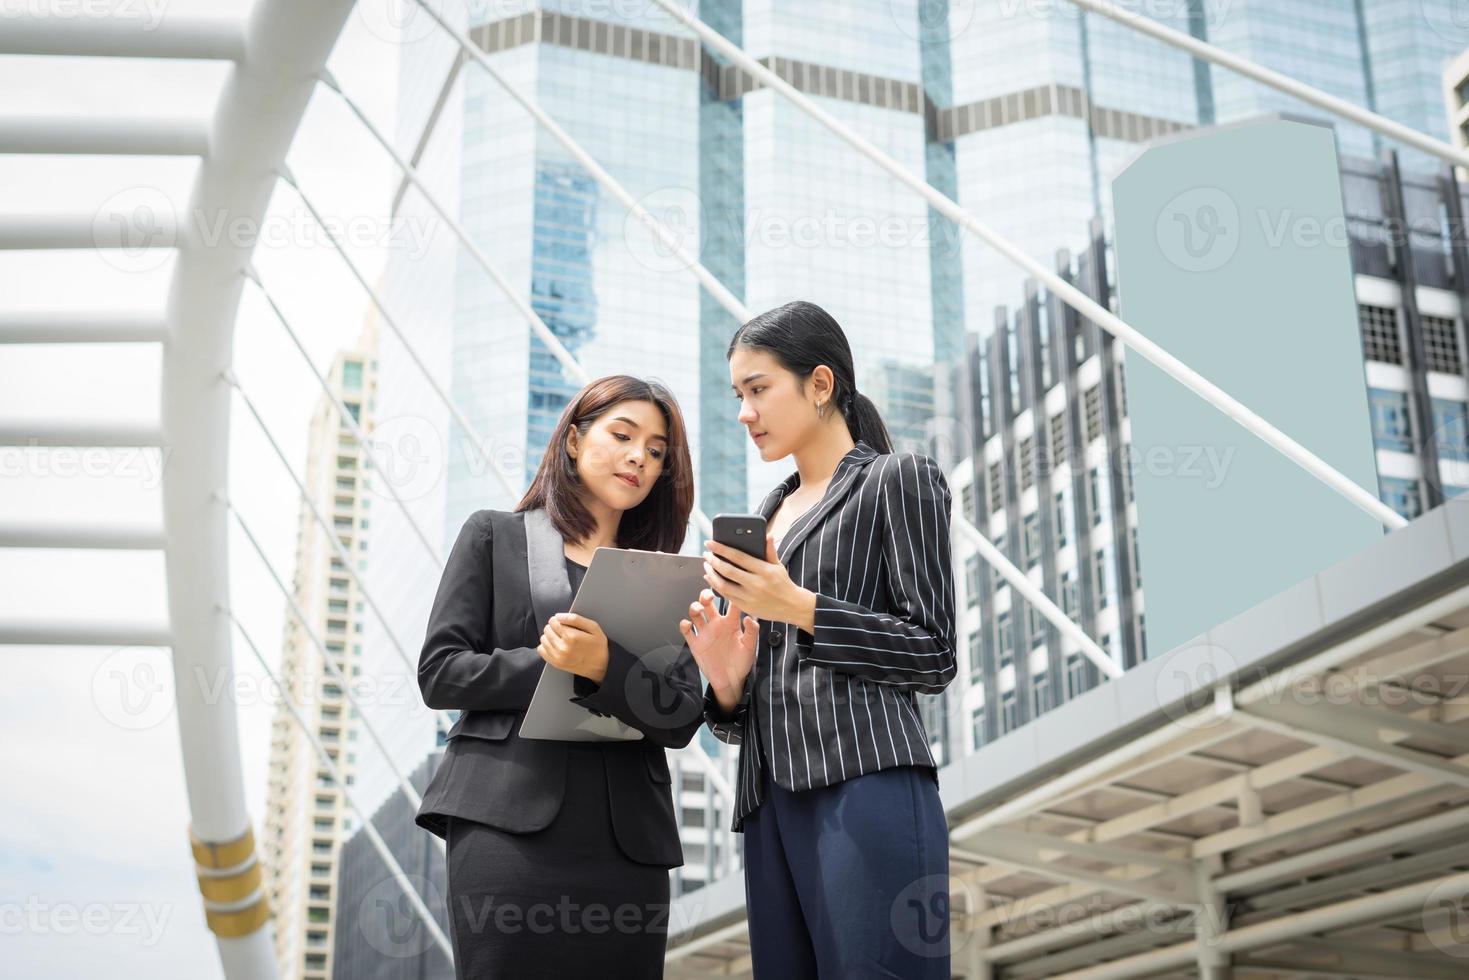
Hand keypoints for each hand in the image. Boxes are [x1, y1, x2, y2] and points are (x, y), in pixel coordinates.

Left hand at [537, 613, 608, 684]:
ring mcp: (558, 657)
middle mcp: (563, 647)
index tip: (562, 622)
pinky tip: (555, 645)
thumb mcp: (593, 628)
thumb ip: (576, 619)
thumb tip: (559, 616)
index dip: (557, 619)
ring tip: (559, 638)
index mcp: (572, 637)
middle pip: (547, 630)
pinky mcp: (556, 663)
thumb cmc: (598, 646)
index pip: (553, 621)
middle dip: (553, 627)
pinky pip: (541, 650)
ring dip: (549, 636)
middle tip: (562, 630)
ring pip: (543, 639)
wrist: (600, 666)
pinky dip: (545, 646)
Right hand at [678, 588, 756, 710]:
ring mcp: (705, 633)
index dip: (728, 592)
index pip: (730, 603)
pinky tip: (687, 624)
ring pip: (696, 613)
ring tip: (698, 609)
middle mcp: (717, 624)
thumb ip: (751, 631)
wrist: (730, 680)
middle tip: (708, 595)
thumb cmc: (741, 663)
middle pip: (708, 603)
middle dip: (706, 595)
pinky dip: (684, 625)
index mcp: (731, 623)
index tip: (727, 584)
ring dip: (695, 607)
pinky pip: (687, 631)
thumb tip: (750, 617)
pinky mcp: (696, 643)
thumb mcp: (749, 647)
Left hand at [701, 534, 813, 626]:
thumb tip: (767, 535)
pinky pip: (726, 596)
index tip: (711, 543)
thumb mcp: (778, 565)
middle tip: (706, 554)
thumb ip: (770, 551)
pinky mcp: (746, 607)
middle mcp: (756, 584)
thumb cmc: (783, 583)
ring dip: (711, 574)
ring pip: (724, 585)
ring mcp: (750, 597)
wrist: (793, 606)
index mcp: (764, 571)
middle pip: (728, 571)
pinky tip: (711, 579)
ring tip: (706, 565)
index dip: (722, 549)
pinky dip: (715, 587)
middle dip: (713, 561)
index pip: (739, 557)